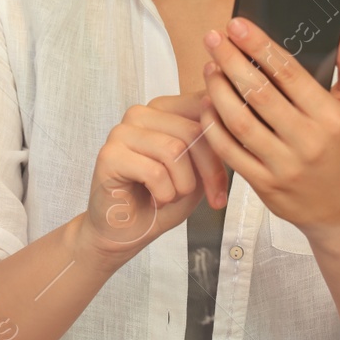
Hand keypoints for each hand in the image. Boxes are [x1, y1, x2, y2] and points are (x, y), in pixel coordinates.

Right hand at [81, 93, 228, 268]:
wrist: (127, 231)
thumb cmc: (163, 198)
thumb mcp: (200, 168)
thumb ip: (211, 141)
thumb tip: (231, 119)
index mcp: (163, 109)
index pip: (205, 108)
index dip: (223, 146)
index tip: (226, 179)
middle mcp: (140, 114)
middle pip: (193, 131)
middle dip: (209, 172)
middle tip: (211, 197)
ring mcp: (121, 132)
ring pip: (174, 150)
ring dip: (183, 185)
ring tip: (171, 196)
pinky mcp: (109, 155)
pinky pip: (154, 172)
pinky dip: (164, 195)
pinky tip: (155, 200)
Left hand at [199, 19, 339, 238]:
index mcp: (330, 117)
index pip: (289, 73)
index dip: (260, 46)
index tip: (237, 26)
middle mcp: (307, 140)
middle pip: (259, 94)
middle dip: (231, 61)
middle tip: (213, 39)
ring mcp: (283, 164)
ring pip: (240, 122)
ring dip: (218, 91)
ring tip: (209, 68)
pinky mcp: (264, 184)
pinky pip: (230, 152)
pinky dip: (213, 127)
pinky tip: (206, 105)